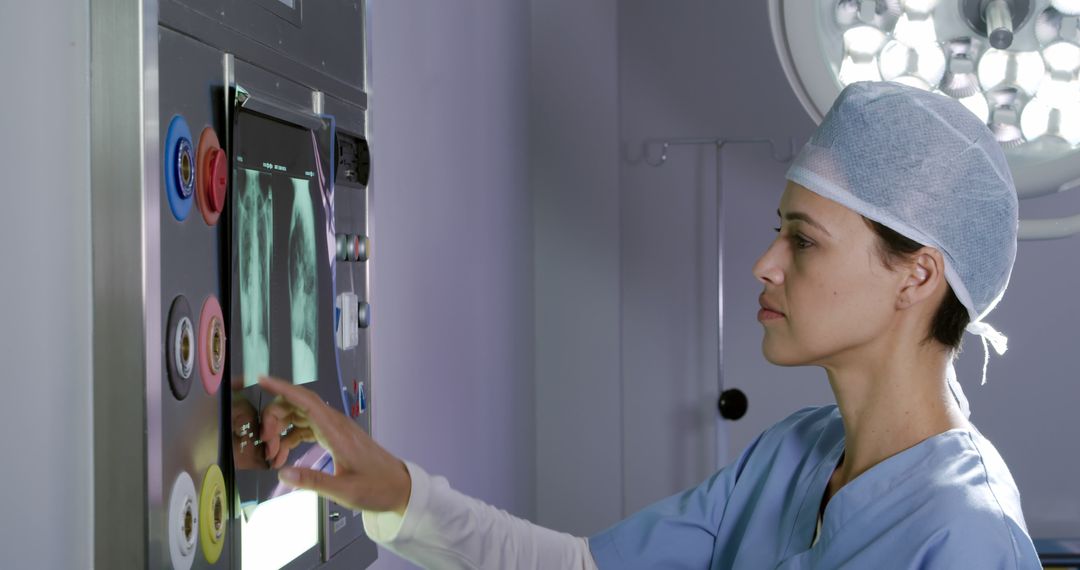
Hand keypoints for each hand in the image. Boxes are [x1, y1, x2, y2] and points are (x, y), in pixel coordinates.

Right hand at [257, 376, 411, 514]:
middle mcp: (336, 425)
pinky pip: (308, 428)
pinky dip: (292, 437)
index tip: (263, 380)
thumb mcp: (344, 490)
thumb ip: (313, 481)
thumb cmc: (377, 487)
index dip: (282, 388)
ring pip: (301, 416)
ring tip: (272, 453)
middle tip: (265, 443)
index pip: (306, 401)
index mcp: (337, 432)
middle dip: (275, 418)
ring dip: (282, 429)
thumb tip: (284, 473)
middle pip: (298, 405)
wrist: (399, 487)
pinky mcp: (336, 437)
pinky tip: (284, 454)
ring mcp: (336, 429)